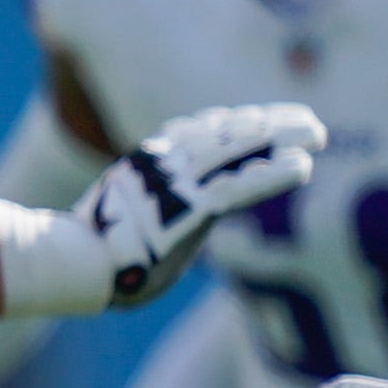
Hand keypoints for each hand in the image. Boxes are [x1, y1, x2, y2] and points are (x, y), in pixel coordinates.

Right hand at [0, 103, 324, 313]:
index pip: (200, 131)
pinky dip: (272, 173)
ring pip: (237, 150)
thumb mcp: (122, 220)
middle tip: (309, 120)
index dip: (239, 123)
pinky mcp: (186, 207)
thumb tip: (161, 228)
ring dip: (281, 139)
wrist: (70, 268)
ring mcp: (174, 182)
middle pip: (226, 132)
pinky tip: (303, 166)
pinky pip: (238, 185)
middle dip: (270, 124)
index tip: (267, 120)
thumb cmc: (90, 261)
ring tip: (317, 133)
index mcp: (146, 162)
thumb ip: (151, 210)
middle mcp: (162, 162)